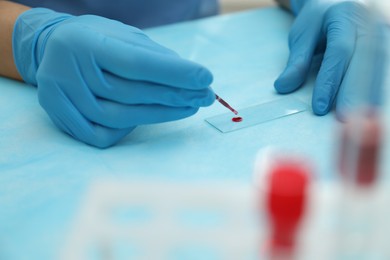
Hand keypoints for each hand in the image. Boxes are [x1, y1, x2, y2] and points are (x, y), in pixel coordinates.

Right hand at [13, 8, 214, 147]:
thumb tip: (191, 78)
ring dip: (160, 115)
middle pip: (130, 93)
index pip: (136, 62)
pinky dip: (129, 129)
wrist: (53, 47)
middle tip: (204, 96)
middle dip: (174, 95)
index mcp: (86, 41)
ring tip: (188, 107)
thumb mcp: (124, 36)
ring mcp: (60, 95)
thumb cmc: (98, 40)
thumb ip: (153, 56)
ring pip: (118, 117)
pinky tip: (150, 117)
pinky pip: (101, 135)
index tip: (205, 78)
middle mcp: (68, 68)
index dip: (173, 72)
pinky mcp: (58, 115)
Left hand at [274, 0, 386, 118]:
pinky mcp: (387, 45)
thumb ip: (296, 60)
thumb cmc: (320, 20)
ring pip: (379, 66)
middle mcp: (370, 23)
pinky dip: (376, 91)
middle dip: (355, 93)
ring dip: (370, 96)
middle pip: (365, 60)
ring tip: (360, 122)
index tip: (320, 108)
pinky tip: (369, 110)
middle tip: (346, 122)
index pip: (339, 51)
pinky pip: (383, 70)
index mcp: (345, 15)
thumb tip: (282, 87)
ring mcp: (384, 33)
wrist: (341, 1)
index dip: (330, 81)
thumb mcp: (303, 34)